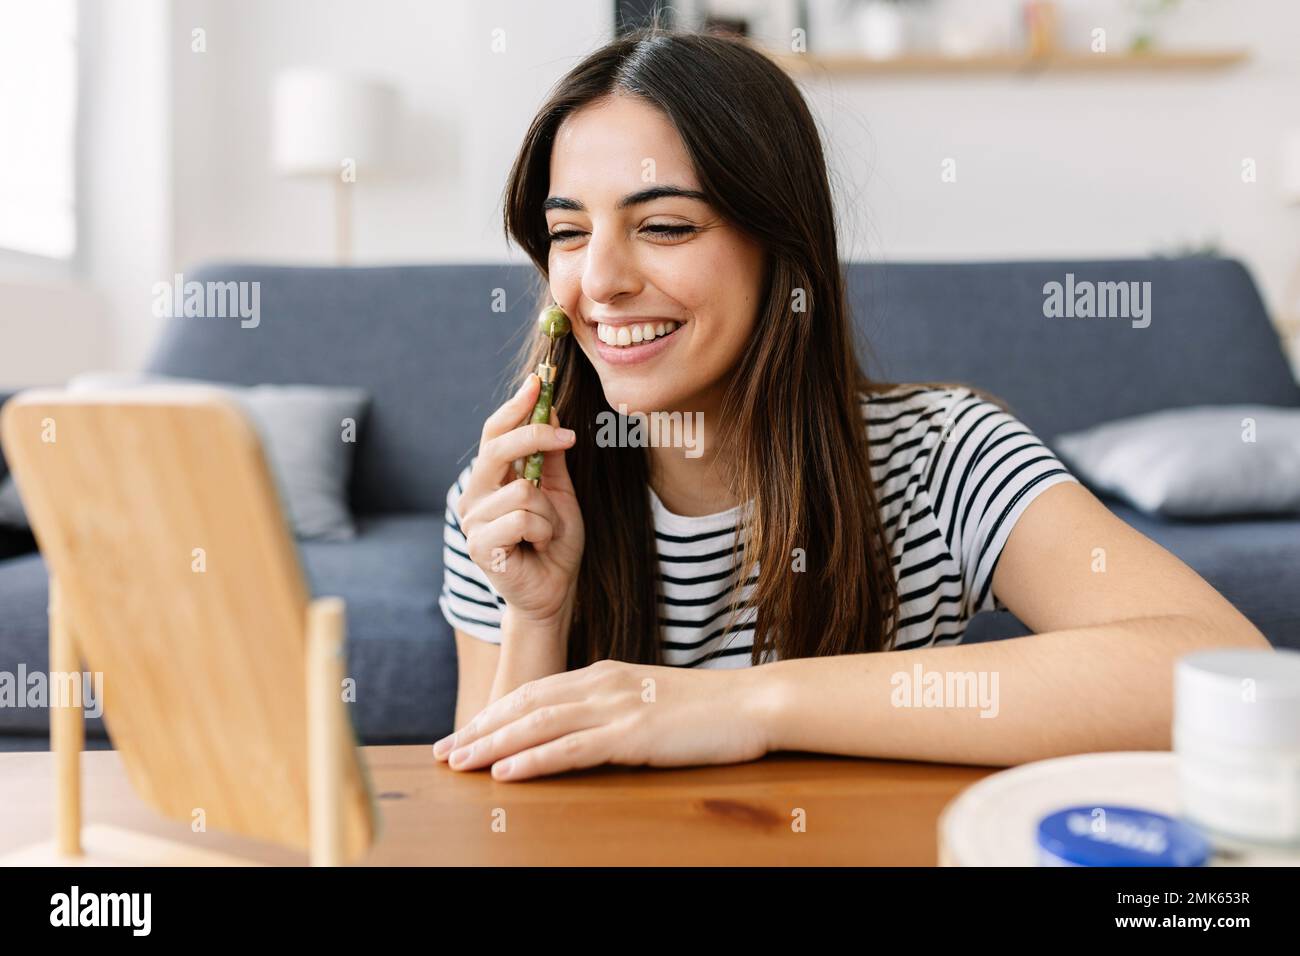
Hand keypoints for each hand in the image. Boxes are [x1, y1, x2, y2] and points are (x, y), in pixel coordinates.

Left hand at [431, 660, 776, 780]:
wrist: (754, 702)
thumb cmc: (708, 708)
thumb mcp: (650, 700)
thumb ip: (613, 707)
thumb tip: (581, 729)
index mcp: (605, 673)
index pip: (535, 692)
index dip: (494, 713)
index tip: (462, 732)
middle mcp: (602, 684)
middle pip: (525, 706)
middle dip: (479, 729)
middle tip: (442, 751)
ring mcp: (616, 708)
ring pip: (538, 725)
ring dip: (492, 745)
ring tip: (458, 762)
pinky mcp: (632, 735)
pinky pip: (570, 749)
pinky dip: (532, 761)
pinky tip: (504, 774)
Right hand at [456, 374, 584, 623]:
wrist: (554, 591)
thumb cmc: (555, 543)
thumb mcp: (560, 492)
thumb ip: (550, 457)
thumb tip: (551, 410)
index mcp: (490, 479)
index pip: (494, 433)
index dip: (515, 406)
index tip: (537, 383)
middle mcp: (475, 495)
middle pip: (497, 448)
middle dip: (534, 436)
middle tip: (568, 436)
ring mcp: (473, 520)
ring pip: (522, 490)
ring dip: (549, 512)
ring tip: (546, 532)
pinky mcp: (479, 545)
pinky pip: (522, 518)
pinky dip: (542, 531)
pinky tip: (537, 546)